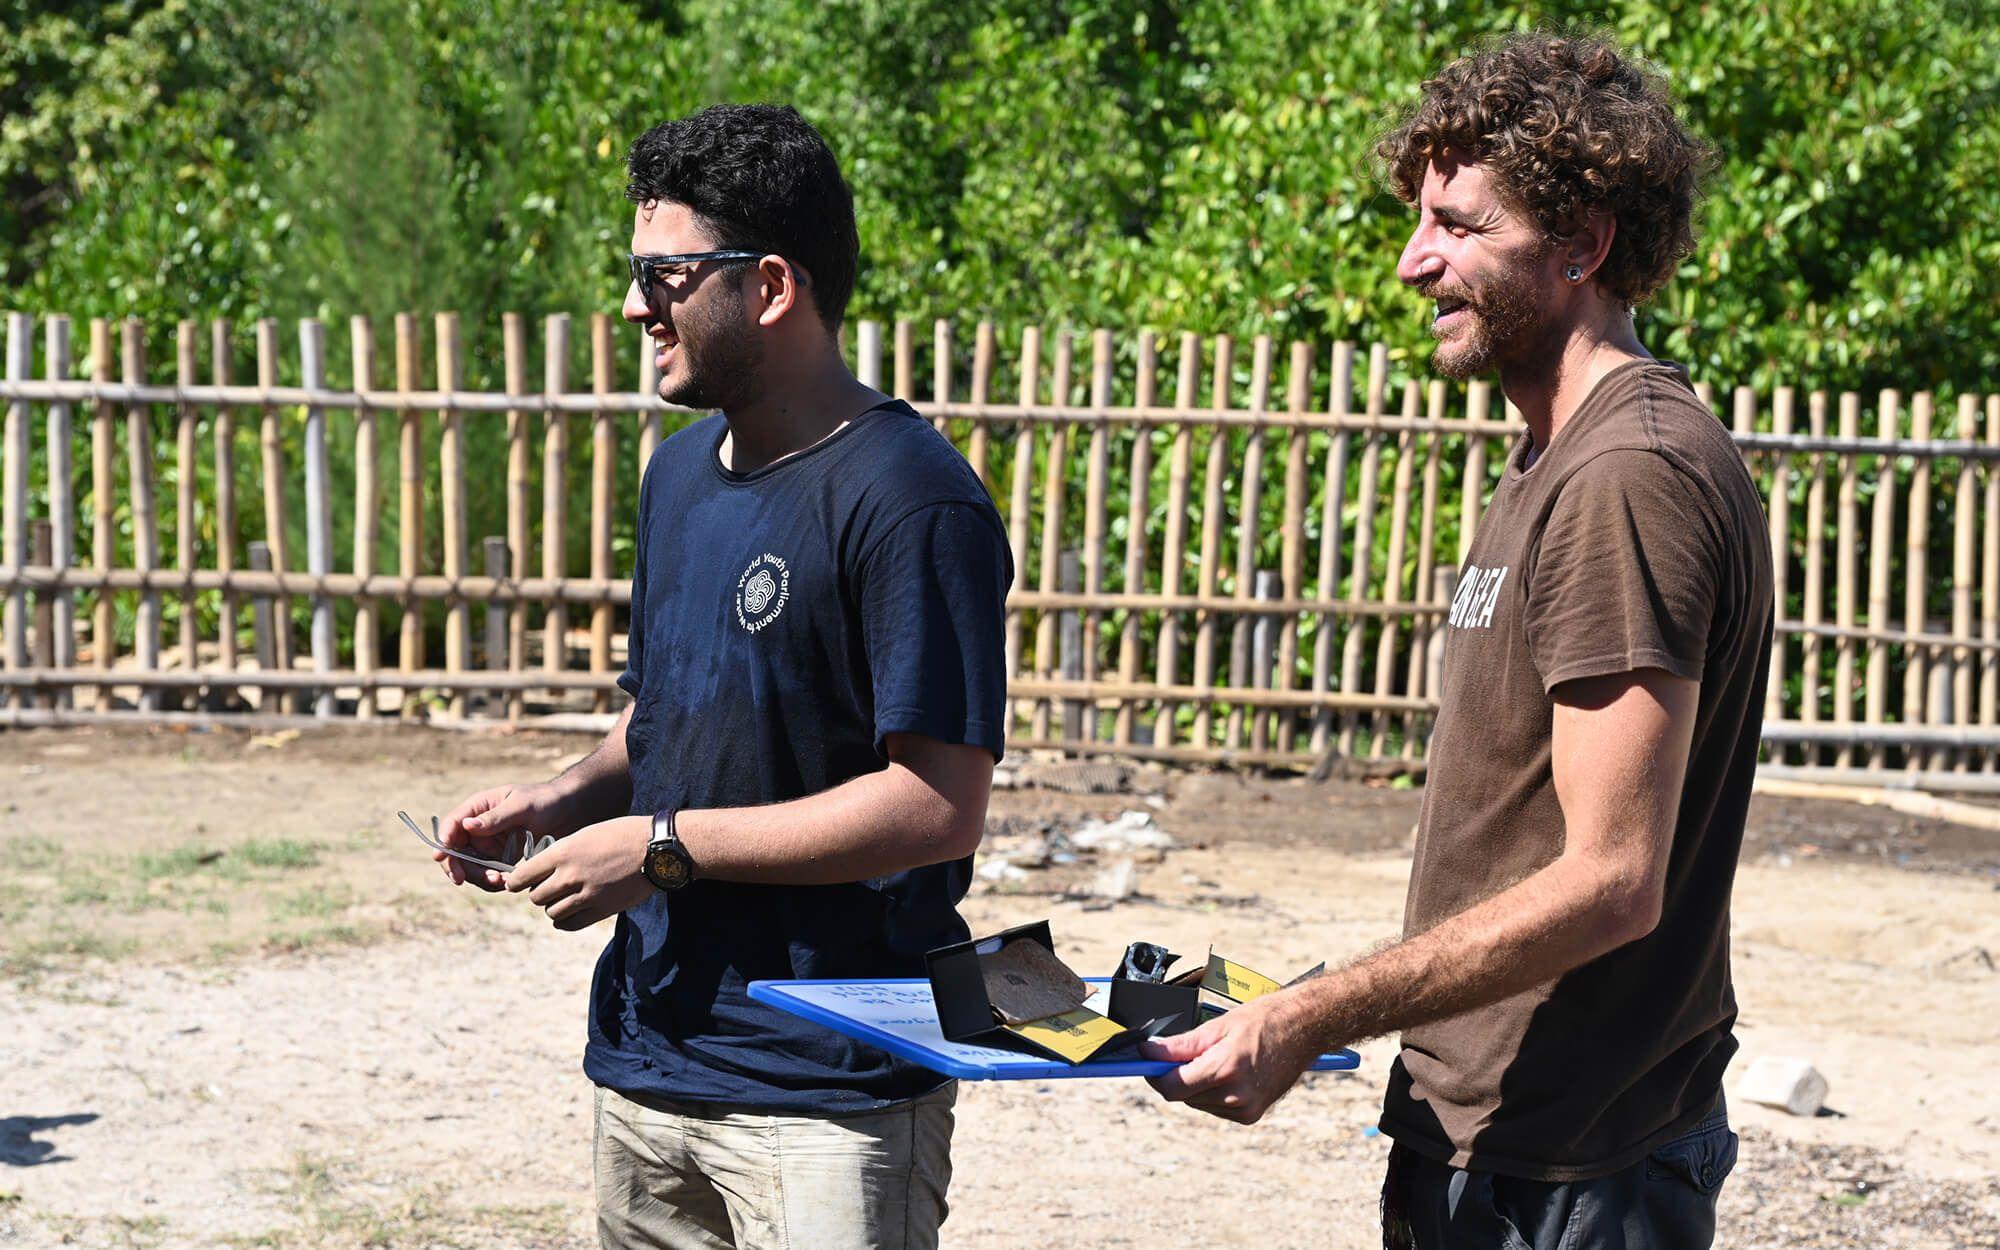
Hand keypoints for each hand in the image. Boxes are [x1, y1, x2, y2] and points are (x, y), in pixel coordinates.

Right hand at [437, 781, 576, 890]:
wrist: (569, 812)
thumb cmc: (544, 801)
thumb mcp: (521, 806)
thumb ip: (496, 818)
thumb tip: (467, 826)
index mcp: (478, 808)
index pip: (452, 825)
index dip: (442, 841)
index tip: (441, 857)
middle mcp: (478, 828)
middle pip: (455, 851)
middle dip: (457, 867)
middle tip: (463, 880)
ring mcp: (489, 845)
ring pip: (471, 867)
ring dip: (477, 878)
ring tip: (497, 881)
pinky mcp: (501, 859)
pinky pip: (489, 874)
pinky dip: (493, 882)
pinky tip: (506, 883)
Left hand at [506, 815, 653, 930]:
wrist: (656, 848)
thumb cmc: (622, 834)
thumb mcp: (586, 834)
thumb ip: (563, 853)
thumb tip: (543, 870)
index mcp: (564, 851)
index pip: (523, 875)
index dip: (516, 881)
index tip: (516, 883)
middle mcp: (571, 875)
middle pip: (535, 896)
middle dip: (538, 893)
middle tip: (546, 888)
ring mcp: (586, 895)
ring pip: (551, 912)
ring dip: (553, 907)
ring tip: (562, 899)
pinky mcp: (601, 909)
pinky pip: (570, 924)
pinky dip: (563, 921)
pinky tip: (568, 914)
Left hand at [1140, 991, 1322, 1124]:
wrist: (1305, 1029)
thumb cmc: (1264, 1020)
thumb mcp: (1218, 1026)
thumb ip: (1181, 1046)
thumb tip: (1149, 1053)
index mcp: (1226, 1069)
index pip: (1173, 1087)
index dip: (1155, 1075)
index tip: (1146, 1062)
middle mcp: (1236, 1096)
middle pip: (1184, 1095)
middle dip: (1177, 1075)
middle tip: (1186, 1052)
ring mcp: (1245, 1109)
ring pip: (1198, 1102)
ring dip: (1195, 1084)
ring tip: (1217, 1057)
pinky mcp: (1251, 1115)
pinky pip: (1216, 1107)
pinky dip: (1212, 1092)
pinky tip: (1229, 1072)